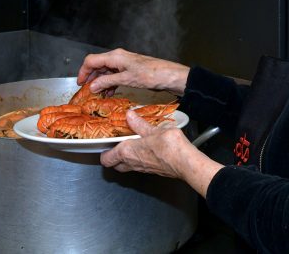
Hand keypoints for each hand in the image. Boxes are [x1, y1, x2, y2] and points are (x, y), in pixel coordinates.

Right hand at [77, 48, 189, 95]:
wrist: (169, 75)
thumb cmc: (151, 74)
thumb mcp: (126, 79)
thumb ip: (107, 82)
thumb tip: (92, 86)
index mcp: (115, 56)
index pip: (91, 61)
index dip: (83, 72)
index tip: (79, 84)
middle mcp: (118, 57)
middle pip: (97, 65)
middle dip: (91, 78)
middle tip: (86, 91)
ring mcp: (124, 63)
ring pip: (105, 71)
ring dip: (100, 82)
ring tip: (98, 95)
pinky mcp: (129, 70)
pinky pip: (114, 75)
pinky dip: (109, 84)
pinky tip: (110, 93)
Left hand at [100, 109, 223, 198]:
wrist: (185, 162)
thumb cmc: (168, 146)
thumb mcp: (152, 129)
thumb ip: (139, 123)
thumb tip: (130, 115)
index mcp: (126, 152)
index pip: (107, 159)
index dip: (103, 153)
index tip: (105, 145)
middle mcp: (132, 163)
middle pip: (115, 166)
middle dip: (113, 158)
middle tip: (115, 146)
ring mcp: (142, 169)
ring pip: (127, 168)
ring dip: (126, 160)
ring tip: (131, 146)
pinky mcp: (153, 172)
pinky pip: (140, 167)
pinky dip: (138, 160)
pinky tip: (146, 151)